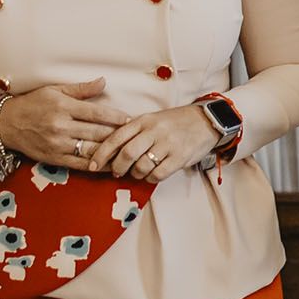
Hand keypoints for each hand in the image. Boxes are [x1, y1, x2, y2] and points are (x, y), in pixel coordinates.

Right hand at [0, 79, 133, 166]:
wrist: (6, 124)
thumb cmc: (33, 104)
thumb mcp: (54, 90)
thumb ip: (81, 89)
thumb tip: (103, 81)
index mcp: (63, 107)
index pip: (96, 113)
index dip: (116, 117)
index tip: (130, 119)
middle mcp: (61, 126)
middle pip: (97, 132)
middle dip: (118, 135)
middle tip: (135, 136)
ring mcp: (58, 144)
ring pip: (91, 149)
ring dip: (111, 151)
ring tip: (128, 151)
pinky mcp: (54, 159)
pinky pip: (81, 164)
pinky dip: (98, 165)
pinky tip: (111, 165)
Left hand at [85, 105, 221, 183]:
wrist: (206, 121)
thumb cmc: (175, 122)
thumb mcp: (152, 120)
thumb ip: (133, 131)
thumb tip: (109, 151)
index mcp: (144, 120)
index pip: (116, 137)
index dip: (101, 154)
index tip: (93, 165)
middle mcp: (155, 131)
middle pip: (127, 154)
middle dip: (117, 167)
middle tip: (117, 172)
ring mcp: (168, 144)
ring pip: (142, 166)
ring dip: (136, 174)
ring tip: (139, 171)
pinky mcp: (180, 157)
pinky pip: (158, 174)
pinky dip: (151, 178)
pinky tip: (152, 174)